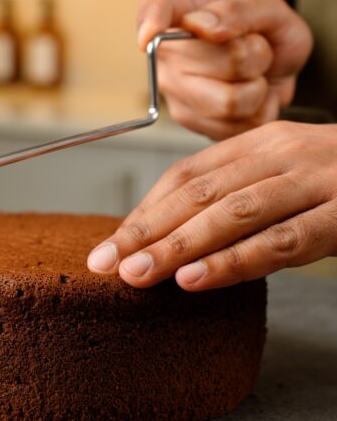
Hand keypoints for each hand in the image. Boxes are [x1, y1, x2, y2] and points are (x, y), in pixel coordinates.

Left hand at [87, 121, 336, 288]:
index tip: (109, 245)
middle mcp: (285, 153)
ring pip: (234, 214)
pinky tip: (196, 279)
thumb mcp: (291, 172)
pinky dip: (235, 260)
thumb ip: (243, 191)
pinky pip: (283, 242)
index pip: (188, 176)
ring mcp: (317, 182)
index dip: (144, 210)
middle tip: (105, 264)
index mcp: (264, 141)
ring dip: (178, 246)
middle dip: (146, 231)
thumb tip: (175, 235)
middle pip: (200, 193)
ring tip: (137, 275)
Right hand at [137, 0, 312, 139]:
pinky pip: (240, 126)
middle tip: (254, 45)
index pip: (152, 9)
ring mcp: (174, 93)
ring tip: (253, 72)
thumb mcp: (263, 4)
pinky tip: (251, 93)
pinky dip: (260, 110)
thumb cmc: (261, 26)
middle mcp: (165, 54)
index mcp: (176, 9)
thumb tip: (202, 26)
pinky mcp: (194, 125)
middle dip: (255, 55)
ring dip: (258, 87)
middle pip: (219, 61)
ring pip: (230, 101)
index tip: (150, 36)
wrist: (278, 59)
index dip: (150, 23)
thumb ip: (236, 11)